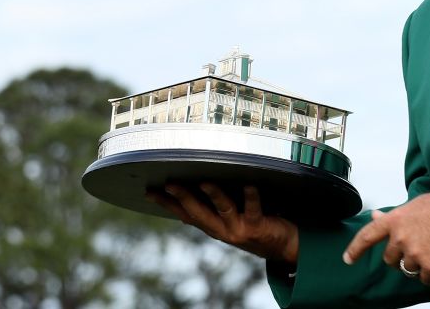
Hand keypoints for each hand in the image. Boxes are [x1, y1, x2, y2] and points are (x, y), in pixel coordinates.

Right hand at [147, 183, 298, 263]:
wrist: (280, 246)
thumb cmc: (251, 224)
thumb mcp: (227, 219)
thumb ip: (211, 207)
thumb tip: (191, 186)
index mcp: (211, 225)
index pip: (184, 213)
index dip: (166, 204)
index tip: (149, 192)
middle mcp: (221, 229)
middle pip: (198, 212)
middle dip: (183, 198)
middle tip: (169, 184)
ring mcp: (238, 228)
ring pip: (224, 210)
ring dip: (214, 196)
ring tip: (205, 183)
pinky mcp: (257, 226)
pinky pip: (254, 209)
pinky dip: (251, 196)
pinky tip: (249, 184)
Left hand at [342, 192, 429, 285]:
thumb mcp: (414, 205)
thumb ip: (394, 216)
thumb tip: (375, 216)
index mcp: (394, 220)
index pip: (368, 236)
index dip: (355, 249)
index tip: (348, 259)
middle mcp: (400, 237)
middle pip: (390, 260)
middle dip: (402, 257)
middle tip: (419, 247)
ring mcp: (414, 253)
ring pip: (409, 270)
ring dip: (419, 266)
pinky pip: (426, 279)